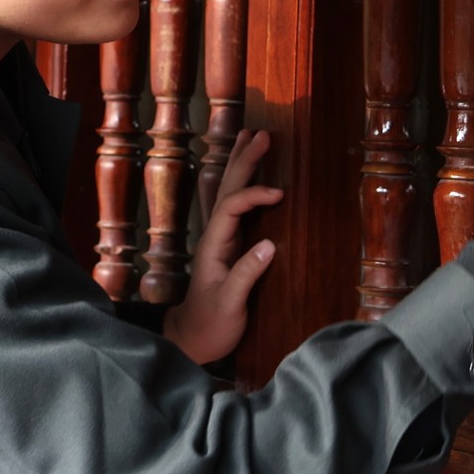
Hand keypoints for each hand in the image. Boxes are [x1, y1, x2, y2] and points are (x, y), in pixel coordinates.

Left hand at [163, 130, 284, 364]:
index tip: (280, 194)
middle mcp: (215, 237)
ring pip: (228, 193)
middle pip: (226, 190)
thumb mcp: (229, 304)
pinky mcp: (228, 247)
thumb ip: (247, 275)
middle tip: (261, 133)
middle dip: (243, 161)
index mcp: (214, 246)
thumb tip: (269, 245)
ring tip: (249, 137)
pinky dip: (245, 185)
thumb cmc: (211, 325)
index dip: (253, 195)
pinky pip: (236, 207)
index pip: (231, 208)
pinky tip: (251, 175)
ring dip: (240, 165)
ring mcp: (220, 239)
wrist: (192, 340)